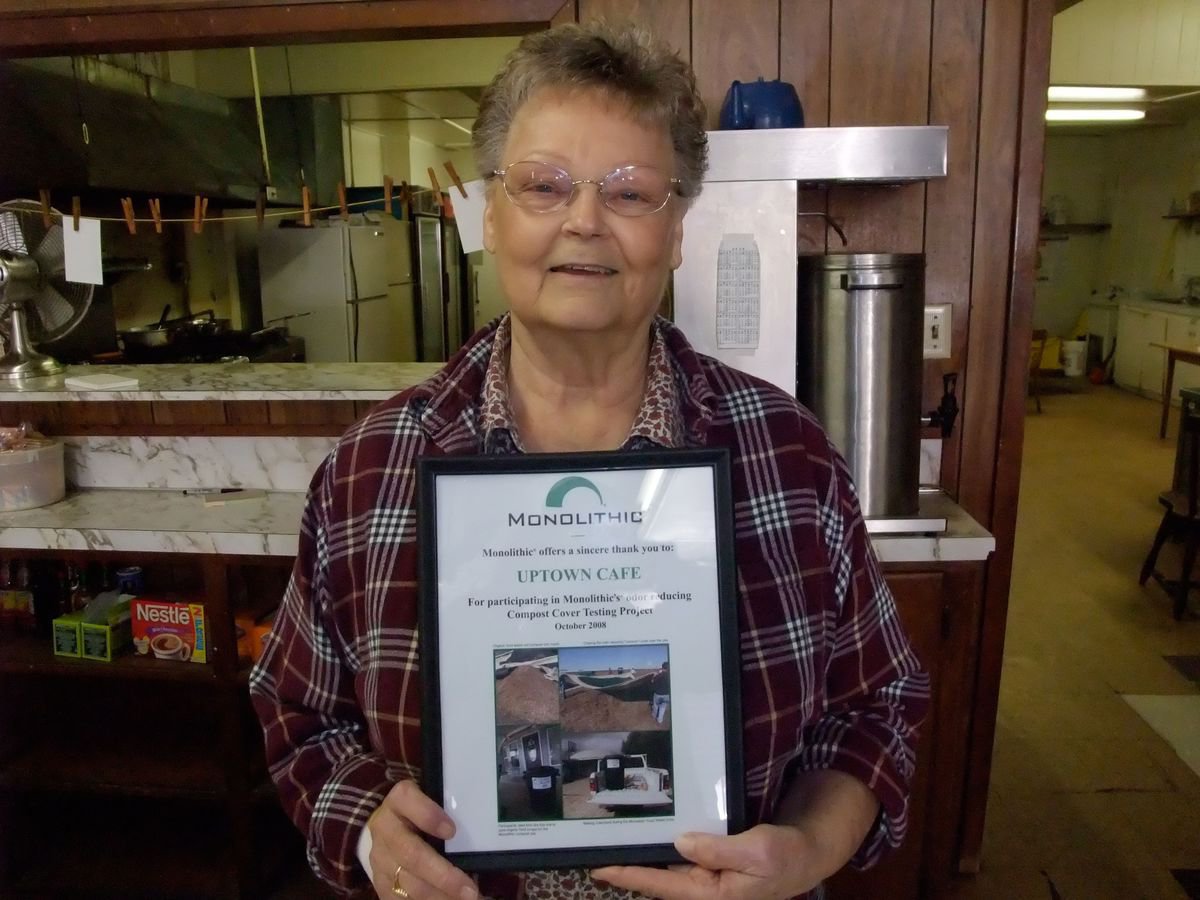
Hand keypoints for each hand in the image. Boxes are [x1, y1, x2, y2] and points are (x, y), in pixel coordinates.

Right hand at [367, 780, 478, 899]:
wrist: (390, 828)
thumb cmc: (422, 813)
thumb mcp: (433, 803)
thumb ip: (452, 812)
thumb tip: (488, 833)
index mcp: (399, 800)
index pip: (407, 800)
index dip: (428, 816)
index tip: (452, 831)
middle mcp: (385, 828)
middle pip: (411, 853)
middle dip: (442, 876)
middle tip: (470, 891)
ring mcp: (379, 858)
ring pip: (407, 883)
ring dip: (439, 896)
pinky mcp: (380, 882)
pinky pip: (400, 899)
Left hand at [591, 825, 821, 899]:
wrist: (806, 856)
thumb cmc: (784, 857)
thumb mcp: (757, 851)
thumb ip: (718, 849)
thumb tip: (680, 843)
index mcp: (712, 894)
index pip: (662, 885)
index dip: (630, 877)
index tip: (599, 868)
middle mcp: (705, 890)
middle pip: (658, 881)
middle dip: (629, 870)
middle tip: (595, 853)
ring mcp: (708, 881)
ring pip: (667, 872)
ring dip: (643, 861)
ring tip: (613, 846)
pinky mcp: (712, 869)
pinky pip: (680, 862)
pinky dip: (662, 853)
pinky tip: (649, 841)